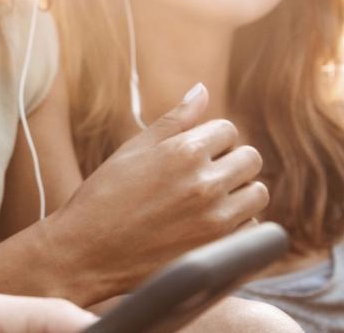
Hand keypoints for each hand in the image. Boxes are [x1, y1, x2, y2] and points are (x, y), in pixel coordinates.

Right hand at [37, 84, 267, 302]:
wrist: (86, 253)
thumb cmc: (104, 197)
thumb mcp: (134, 149)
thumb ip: (174, 120)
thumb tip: (203, 91)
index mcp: (184, 151)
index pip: (228, 130)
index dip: (211, 139)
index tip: (194, 154)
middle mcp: (205, 183)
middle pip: (250, 159)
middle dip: (231, 162)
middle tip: (203, 176)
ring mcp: (215, 219)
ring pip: (257, 193)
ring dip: (240, 192)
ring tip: (210, 200)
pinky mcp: (218, 250)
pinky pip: (252, 228)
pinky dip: (238, 223)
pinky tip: (209, 224)